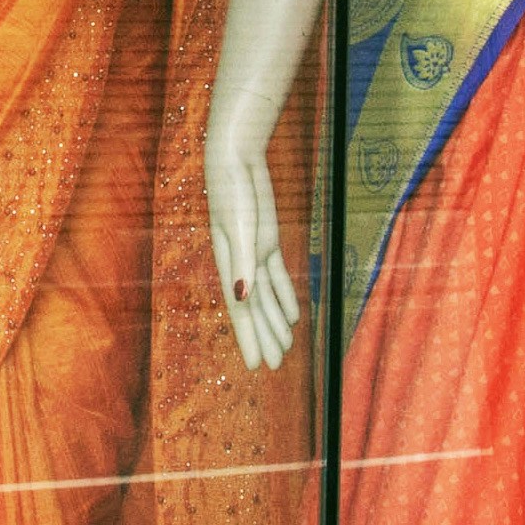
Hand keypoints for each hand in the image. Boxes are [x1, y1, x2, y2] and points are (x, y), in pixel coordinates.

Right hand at [206, 106, 299, 372]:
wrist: (235, 159)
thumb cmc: (233, 191)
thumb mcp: (239, 227)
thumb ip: (241, 263)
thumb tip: (241, 298)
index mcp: (232, 265)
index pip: (242, 311)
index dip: (249, 338)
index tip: (255, 365)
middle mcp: (242, 265)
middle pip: (255, 309)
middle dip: (264, 337)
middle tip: (274, 366)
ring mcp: (255, 253)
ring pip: (268, 296)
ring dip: (275, 322)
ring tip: (286, 348)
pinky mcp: (267, 240)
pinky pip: (278, 276)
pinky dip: (284, 296)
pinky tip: (293, 316)